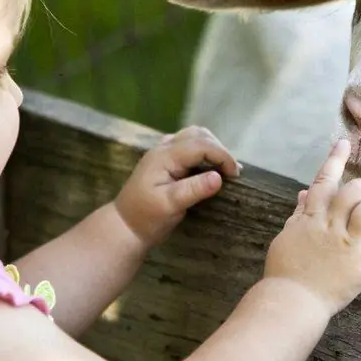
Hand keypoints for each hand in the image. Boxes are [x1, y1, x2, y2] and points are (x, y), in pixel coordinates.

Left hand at [115, 126, 240, 246]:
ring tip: (225, 168)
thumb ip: (193, 190)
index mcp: (164, 156)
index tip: (235, 175)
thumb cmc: (146, 217)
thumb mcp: (170, 205)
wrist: (125, 225)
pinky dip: (204, 151)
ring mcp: (163, 152)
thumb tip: (219, 178)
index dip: (222, 156)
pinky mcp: (166, 160)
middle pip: (199, 135)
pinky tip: (211, 167)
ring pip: (194, 136)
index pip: (201, 145)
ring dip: (212, 148)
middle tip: (232, 173)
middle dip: (219, 149)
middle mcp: (163, 148)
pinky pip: (188, 146)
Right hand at [264, 139, 360, 315]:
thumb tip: (305, 193)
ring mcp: (348, 245)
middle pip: (356, 189)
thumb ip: (299, 214)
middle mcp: (331, 226)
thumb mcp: (288, 237)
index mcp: (311, 218)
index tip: (345, 143)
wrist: (290, 302)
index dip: (336, 160)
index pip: (324, 181)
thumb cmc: (285, 271)